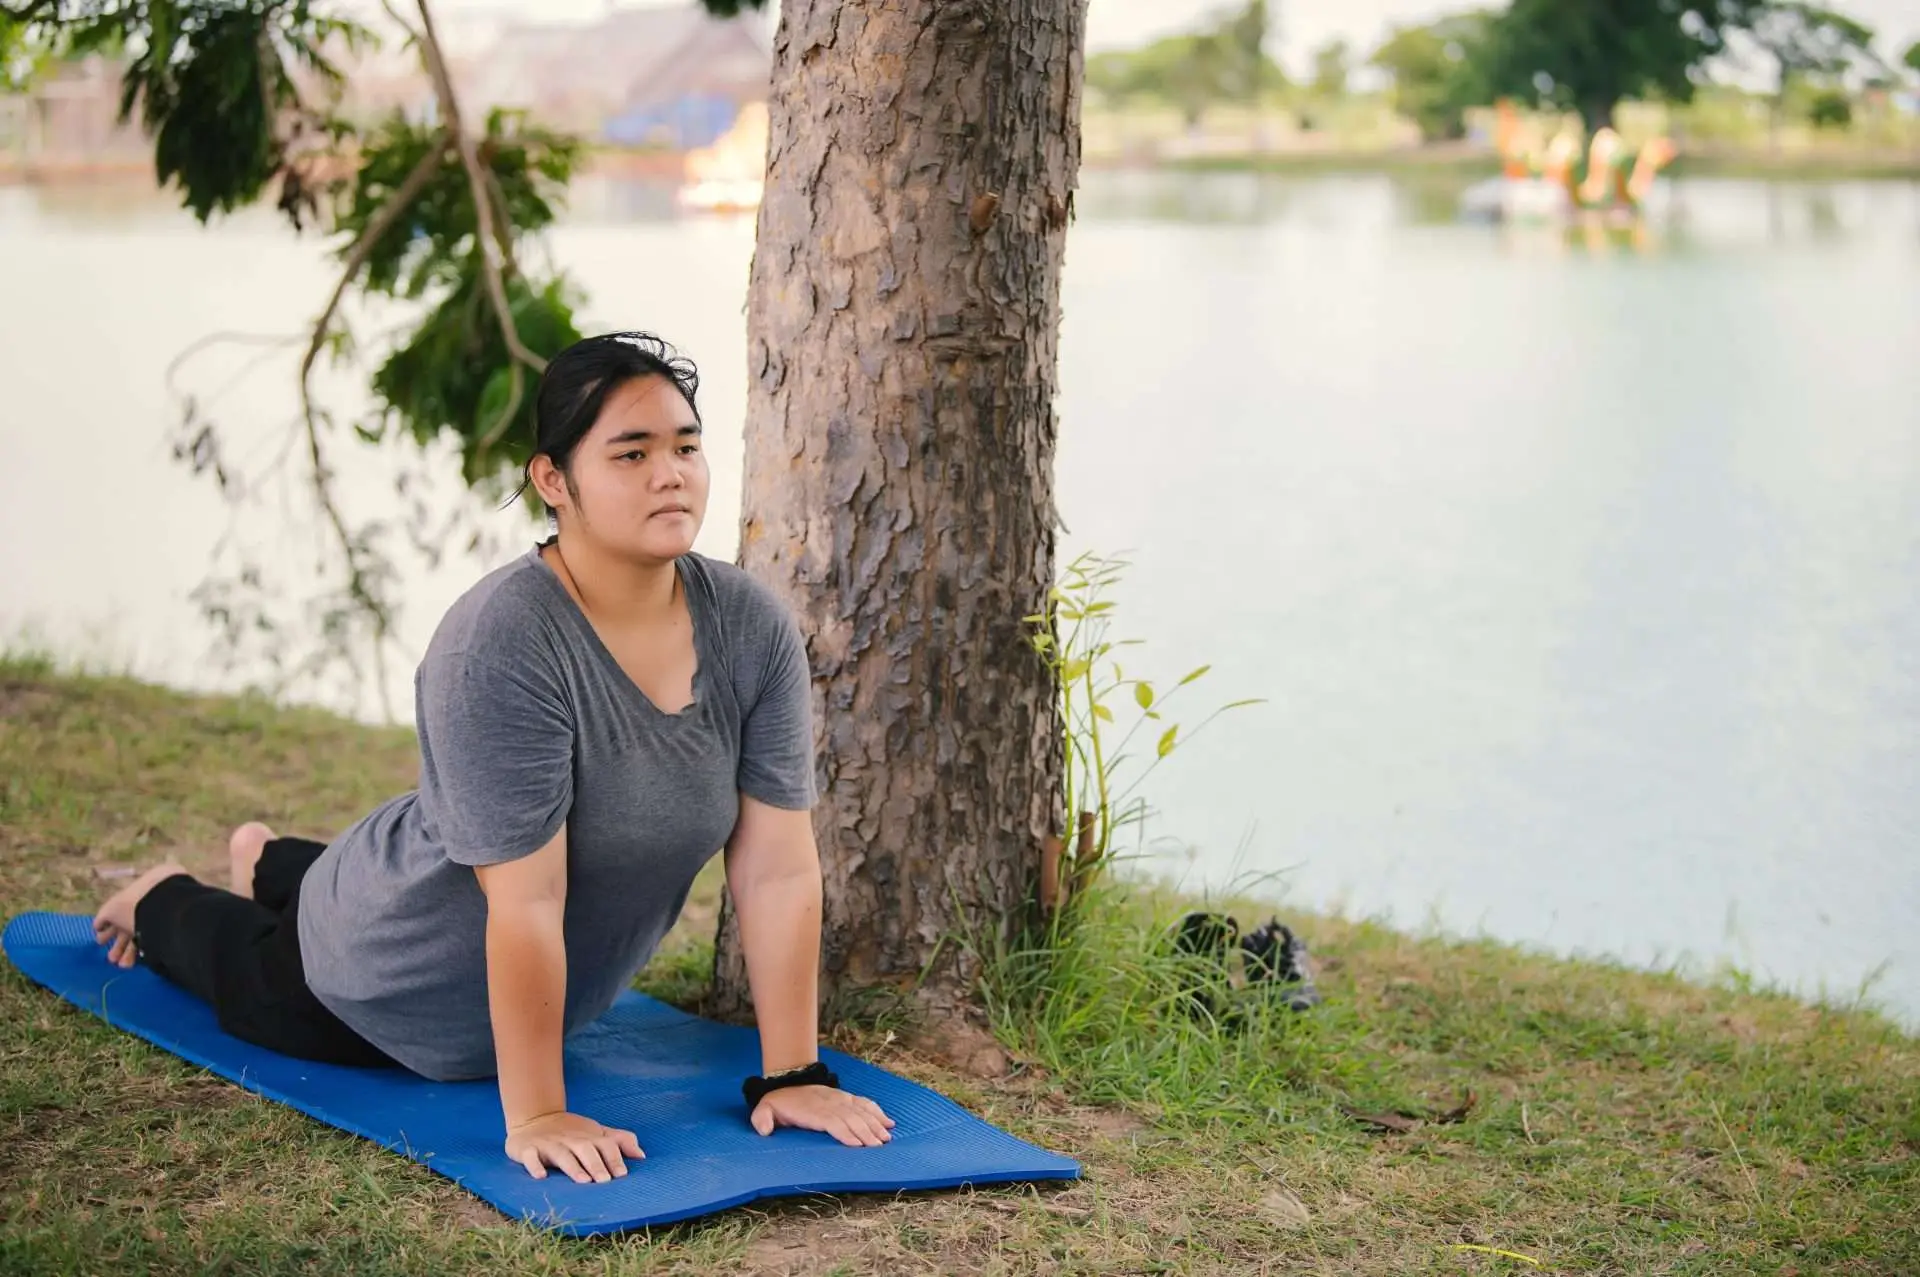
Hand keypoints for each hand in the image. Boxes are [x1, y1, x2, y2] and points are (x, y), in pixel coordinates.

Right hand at [504, 1111, 643, 1182]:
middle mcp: (571, 1140)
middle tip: (605, 1181)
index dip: (614, 1158)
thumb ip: (620, 1141)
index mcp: (589, 1137)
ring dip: (573, 1167)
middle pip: (586, 1150)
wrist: (534, 1117)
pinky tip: (540, 1177)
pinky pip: (530, 1157)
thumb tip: (642, 1155)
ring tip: (584, 1181)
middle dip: (597, 1164)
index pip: (605, 1145)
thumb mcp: (597, 1133)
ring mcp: (549, 1144)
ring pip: (562, 1155)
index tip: (622, 1175)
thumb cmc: (572, 1132)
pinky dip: (534, 1166)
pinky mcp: (528, 1149)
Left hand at [750, 1084, 895, 1146]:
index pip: (831, 1121)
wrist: (788, 1080)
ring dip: (874, 1124)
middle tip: (878, 1147)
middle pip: (850, 1118)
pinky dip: (877, 1112)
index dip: (844, 1132)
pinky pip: (864, 1103)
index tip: (857, 1145)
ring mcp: (840, 1099)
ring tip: (886, 1138)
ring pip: (861, 1111)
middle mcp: (829, 1104)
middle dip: (865, 1133)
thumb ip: (762, 1119)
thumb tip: (764, 1130)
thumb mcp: (763, 1109)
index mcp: (811, 1111)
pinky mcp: (846, 1097)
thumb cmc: (778, 1102)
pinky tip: (888, 1122)